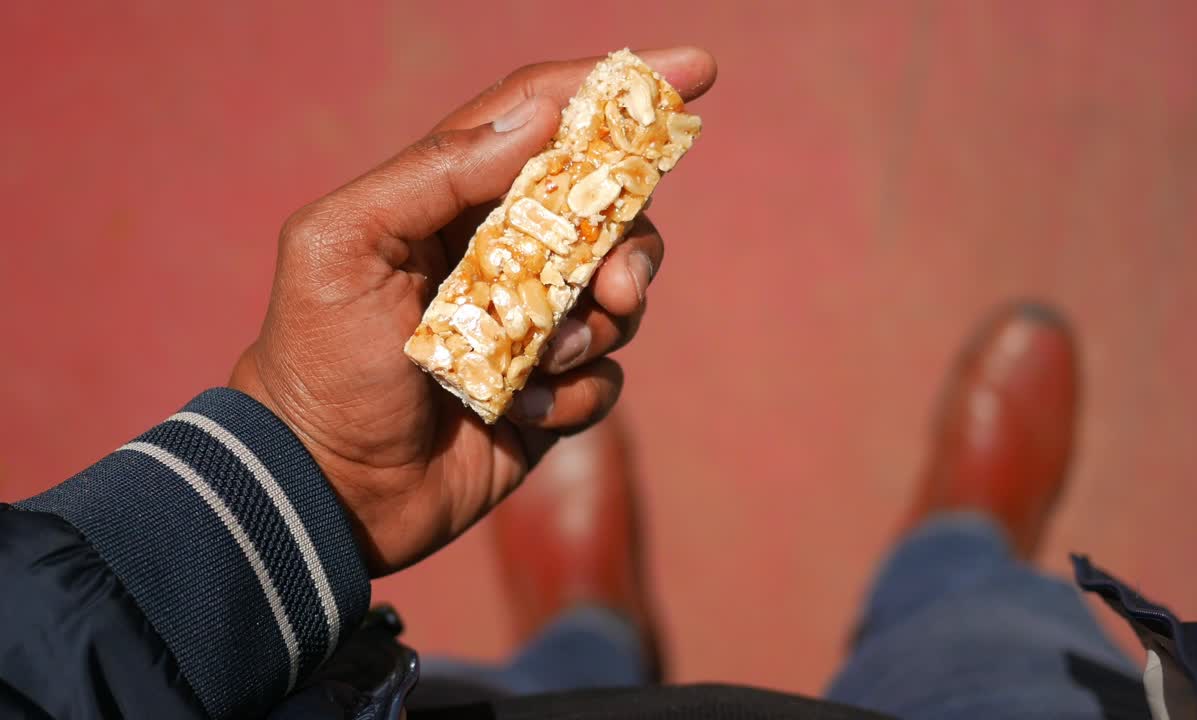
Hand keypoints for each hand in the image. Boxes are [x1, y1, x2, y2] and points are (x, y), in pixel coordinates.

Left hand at [230, 48, 716, 575]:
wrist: (325, 486)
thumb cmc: (319, 357)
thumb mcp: (346, 244)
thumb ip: (435, 173)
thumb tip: (538, 119)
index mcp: (452, 201)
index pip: (544, 121)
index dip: (618, 90)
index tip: (697, 69)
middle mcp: (502, 254)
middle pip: (607, 212)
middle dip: (628, 244)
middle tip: (616, 290)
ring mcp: (531, 325)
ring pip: (620, 298)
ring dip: (595, 329)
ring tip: (541, 363)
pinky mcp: (547, 393)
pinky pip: (603, 381)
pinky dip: (573, 396)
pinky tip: (518, 413)